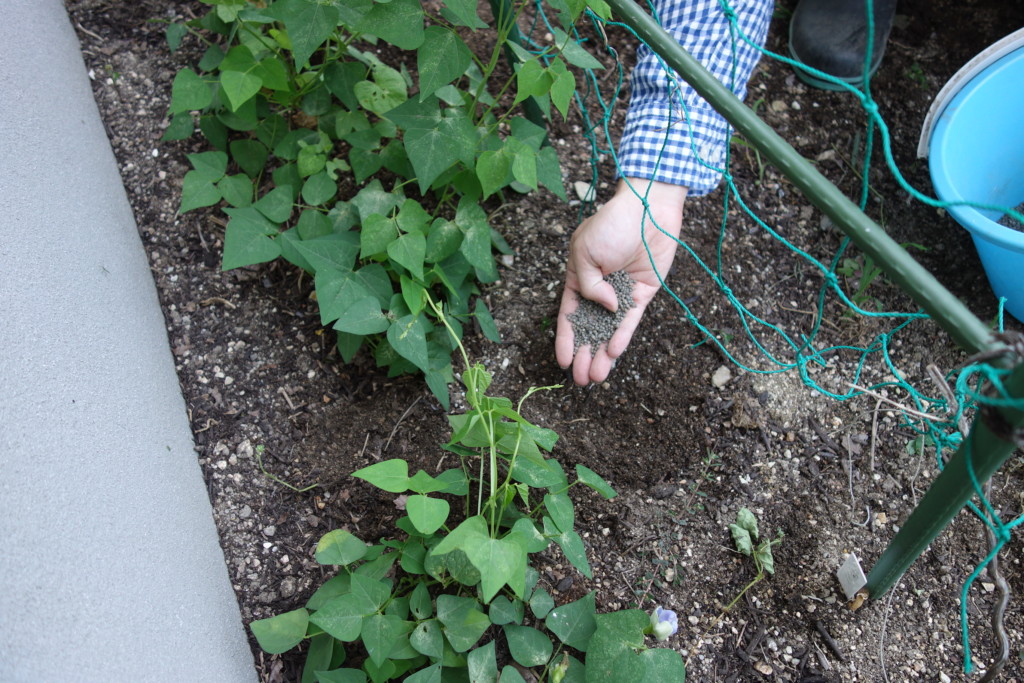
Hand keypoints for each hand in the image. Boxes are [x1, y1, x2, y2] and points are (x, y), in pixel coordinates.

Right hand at [555, 178, 686, 384]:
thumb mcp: (586, 252)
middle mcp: (600, 289)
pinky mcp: (643, 293)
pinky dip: (622, 335)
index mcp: (579, 278)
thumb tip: (604, 308)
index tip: (562, 361)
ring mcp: (622, 293)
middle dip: (584, 355)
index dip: (565, 339)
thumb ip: (589, 285)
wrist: (648, 209)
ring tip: (596, 377)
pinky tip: (613, 352)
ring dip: (602, 354)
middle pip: (589, 329)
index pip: (569, 315)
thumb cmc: (612, 224)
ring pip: (609, 330)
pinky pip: (631, 320)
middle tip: (581, 380)